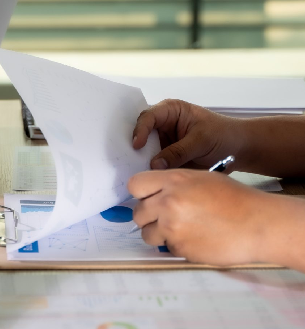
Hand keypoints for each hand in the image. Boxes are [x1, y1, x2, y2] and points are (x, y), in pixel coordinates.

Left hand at [127, 169, 290, 265]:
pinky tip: (197, 239)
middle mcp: (168, 203)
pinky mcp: (179, 248)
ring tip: (183, 230)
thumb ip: (173, 185)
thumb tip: (152, 195)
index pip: (135, 184)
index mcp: (174, 181)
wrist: (259, 225)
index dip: (141, 194)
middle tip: (169, 218)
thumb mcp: (202, 179)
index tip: (149, 199)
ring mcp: (172, 227)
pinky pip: (166, 248)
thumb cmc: (235, 200)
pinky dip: (177, 246)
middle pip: (137, 213)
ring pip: (147, 234)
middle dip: (149, 217)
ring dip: (159, 234)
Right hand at [132, 99, 246, 170]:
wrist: (238, 151)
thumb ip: (178, 152)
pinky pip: (150, 164)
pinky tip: (143, 178)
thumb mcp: (201, 141)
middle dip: (133, 147)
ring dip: (138, 161)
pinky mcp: (164, 159)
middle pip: (140, 134)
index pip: (148, 117)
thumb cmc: (223, 135)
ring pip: (142, 151)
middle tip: (127, 161)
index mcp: (170, 111)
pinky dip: (147, 171)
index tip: (137, 146)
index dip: (140, 130)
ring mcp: (162, 143)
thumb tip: (154, 165)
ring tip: (133, 172)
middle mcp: (162, 126)